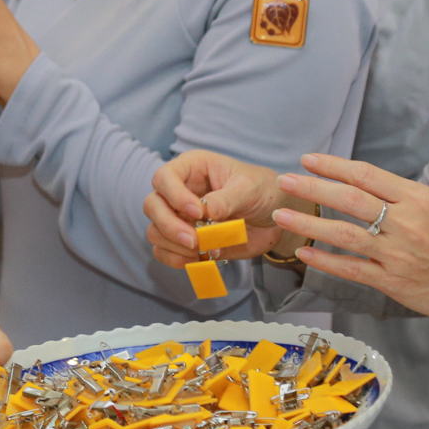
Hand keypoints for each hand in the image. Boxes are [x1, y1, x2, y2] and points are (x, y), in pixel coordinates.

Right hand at [145, 149, 311, 265]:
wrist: (276, 219)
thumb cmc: (263, 191)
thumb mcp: (250, 188)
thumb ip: (227, 198)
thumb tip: (205, 212)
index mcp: (192, 168)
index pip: (164, 177)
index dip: (174, 195)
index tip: (197, 212)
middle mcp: (180, 192)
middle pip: (152, 205)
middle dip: (169, 225)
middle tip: (195, 241)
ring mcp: (180, 218)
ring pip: (155, 231)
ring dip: (175, 246)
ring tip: (205, 250)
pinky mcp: (185, 241)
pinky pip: (165, 252)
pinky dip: (178, 260)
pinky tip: (200, 260)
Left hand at [270, 154, 428, 334]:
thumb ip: (402, 195)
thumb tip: (364, 183)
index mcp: (417, 199)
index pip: (366, 175)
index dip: (333, 165)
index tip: (309, 160)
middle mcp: (404, 223)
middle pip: (349, 199)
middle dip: (312, 188)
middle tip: (286, 181)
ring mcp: (395, 254)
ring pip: (343, 233)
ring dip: (308, 223)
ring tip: (282, 215)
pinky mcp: (390, 281)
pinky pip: (350, 269)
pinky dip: (324, 260)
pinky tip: (304, 252)